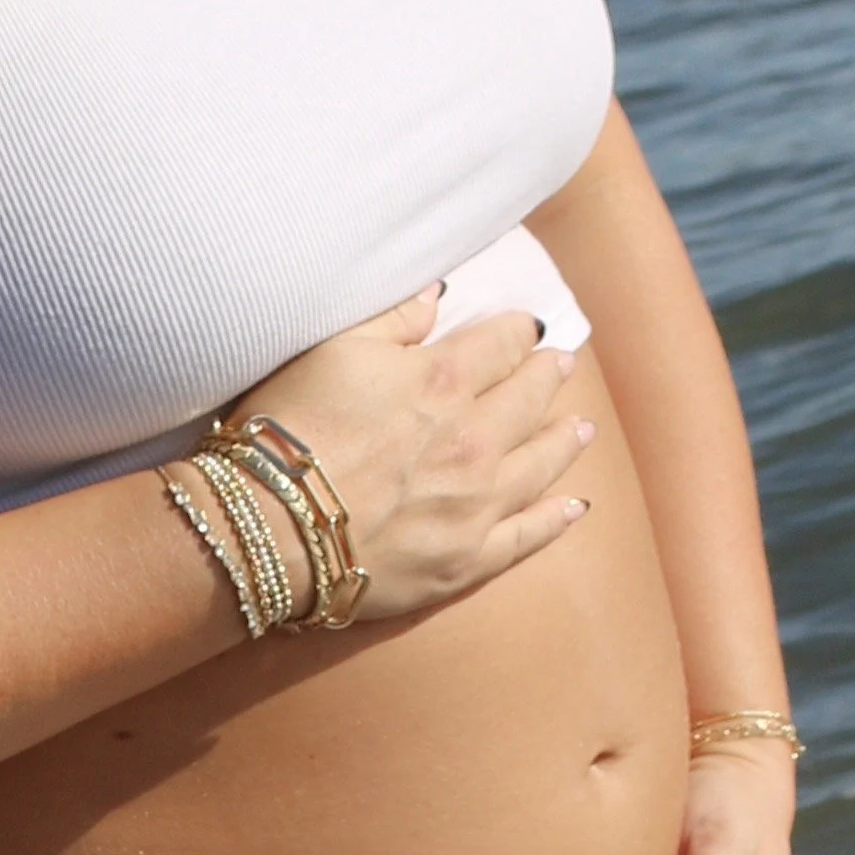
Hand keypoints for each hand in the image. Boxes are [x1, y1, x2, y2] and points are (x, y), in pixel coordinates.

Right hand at [226, 292, 594, 622]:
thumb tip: (440, 292)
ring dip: (564, 441)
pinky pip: (528, 537)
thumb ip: (395, 317)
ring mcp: (476, 506)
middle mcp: (474, 441)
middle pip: (529, 400)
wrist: (272, 526)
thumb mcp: (335, 347)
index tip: (529, 327)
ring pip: (540, 464)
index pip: (502, 344)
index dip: (518, 331)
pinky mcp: (467, 561)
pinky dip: (556, 519)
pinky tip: (574, 506)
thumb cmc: (291, 428)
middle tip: (562, 367)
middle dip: (548, 377)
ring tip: (582, 429)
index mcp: (443, 380)